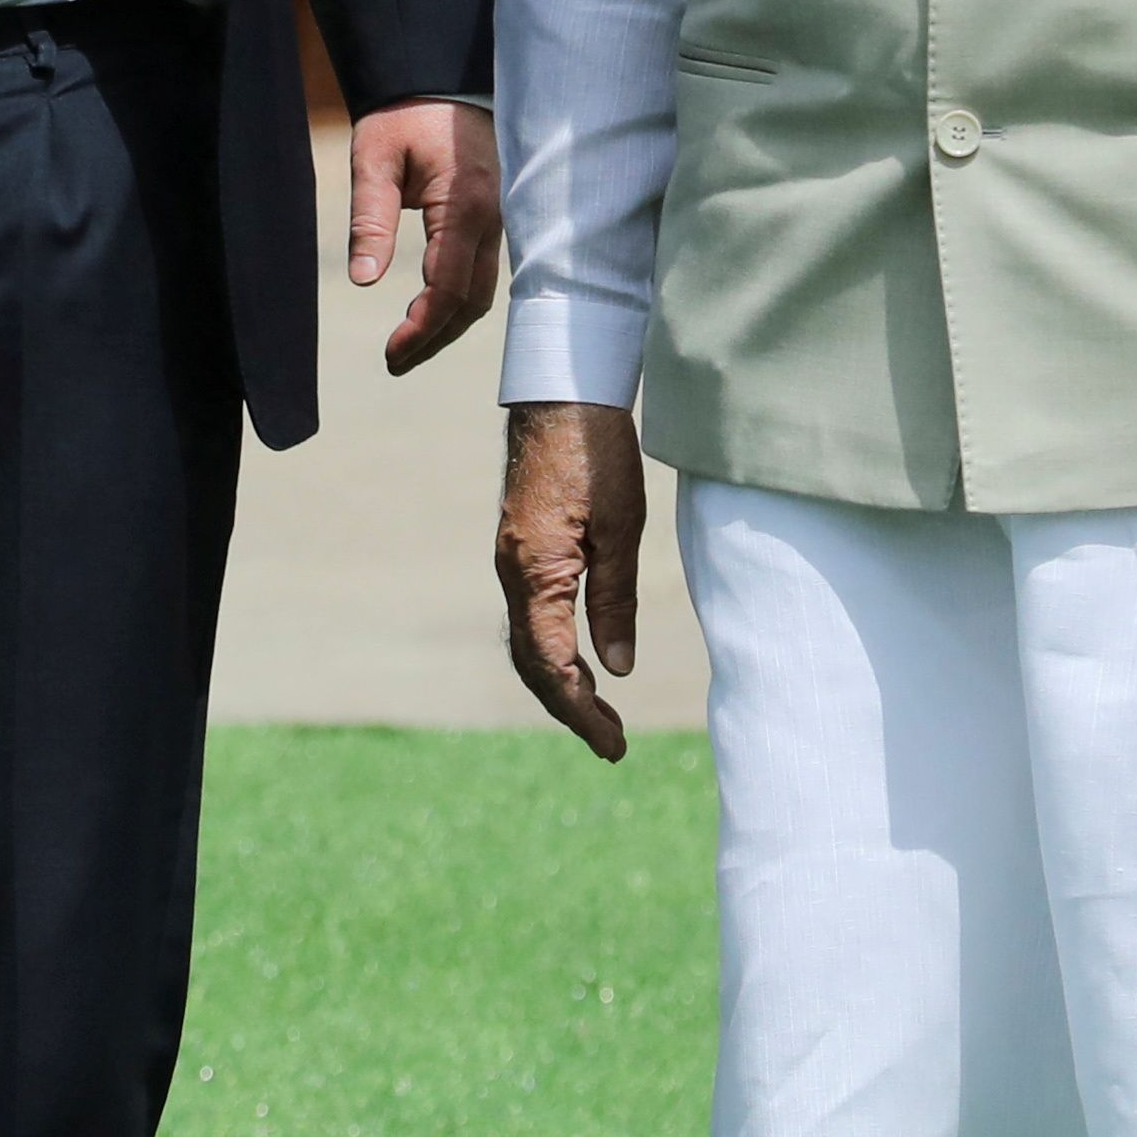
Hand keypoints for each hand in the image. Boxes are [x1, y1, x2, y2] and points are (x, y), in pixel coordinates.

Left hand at [346, 99, 497, 373]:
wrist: (442, 76)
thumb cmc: (404, 115)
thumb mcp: (374, 159)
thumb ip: (370, 219)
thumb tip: (364, 280)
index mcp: (463, 205)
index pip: (449, 288)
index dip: (422, 329)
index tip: (391, 353)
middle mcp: (492, 217)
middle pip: (473, 301)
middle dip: (436, 338)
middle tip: (395, 360)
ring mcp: (500, 218)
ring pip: (484, 290)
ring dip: (449, 323)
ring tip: (410, 345)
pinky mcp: (496, 216)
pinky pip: (486, 270)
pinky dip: (461, 299)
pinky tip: (433, 310)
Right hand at [495, 401, 645, 759]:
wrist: (563, 391)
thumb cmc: (598, 451)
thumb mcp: (623, 529)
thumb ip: (615, 600)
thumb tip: (616, 669)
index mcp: (535, 571)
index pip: (551, 664)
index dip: (581, 711)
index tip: (613, 744)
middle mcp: (513, 572)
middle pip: (532, 663)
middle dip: (571, 708)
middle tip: (613, 744)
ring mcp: (513, 561)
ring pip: (528, 642)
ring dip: (561, 684)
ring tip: (601, 715)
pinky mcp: (522, 549)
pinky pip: (531, 616)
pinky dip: (554, 651)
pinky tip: (584, 661)